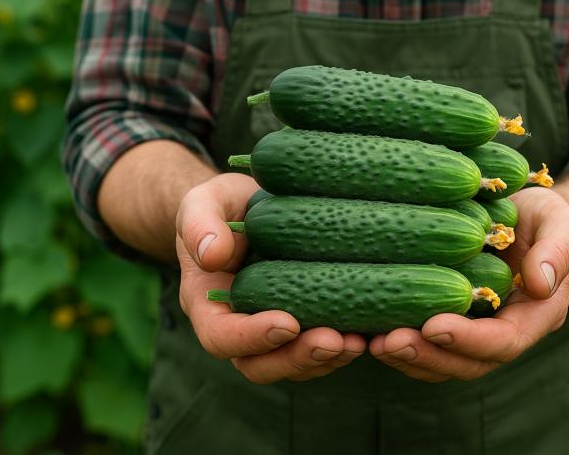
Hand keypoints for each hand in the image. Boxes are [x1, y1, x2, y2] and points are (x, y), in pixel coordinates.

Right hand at [176, 174, 365, 383]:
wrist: (247, 207)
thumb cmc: (222, 204)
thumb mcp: (203, 203)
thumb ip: (200, 224)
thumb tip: (213, 256)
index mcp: (207, 304)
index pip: (221, 336)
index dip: (252, 338)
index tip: (288, 323)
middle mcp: (237, 327)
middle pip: (259, 365)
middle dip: (297, 358)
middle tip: (333, 341)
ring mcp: (269, 330)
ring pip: (292, 365)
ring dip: (325, 359)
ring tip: (357, 341)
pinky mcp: (301, 323)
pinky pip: (316, 351)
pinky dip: (341, 348)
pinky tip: (369, 332)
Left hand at [369, 187, 568, 381]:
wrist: (532, 218)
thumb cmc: (548, 218)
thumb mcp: (561, 223)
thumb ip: (557, 251)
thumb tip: (540, 284)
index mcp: (536, 317)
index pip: (505, 341)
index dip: (469, 340)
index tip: (434, 325)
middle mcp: (504, 331)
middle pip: (468, 363)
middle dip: (429, 357)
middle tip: (390, 343)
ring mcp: (477, 329)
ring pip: (443, 361)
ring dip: (408, 357)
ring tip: (373, 342)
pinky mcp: (451, 317)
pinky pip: (427, 342)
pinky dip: (401, 341)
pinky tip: (369, 329)